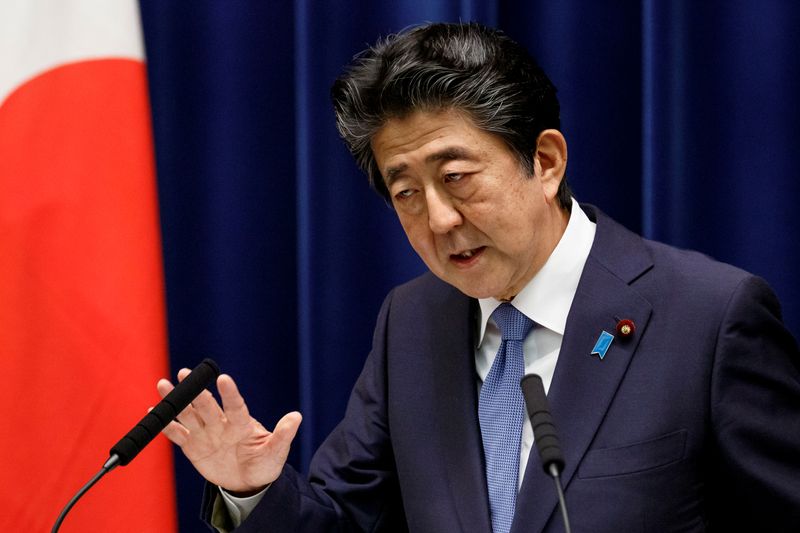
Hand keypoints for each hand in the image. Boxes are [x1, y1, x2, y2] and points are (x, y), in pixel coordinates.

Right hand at [157, 370, 301, 493]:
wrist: (248, 482)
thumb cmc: (265, 464)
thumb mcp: (276, 452)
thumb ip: (283, 435)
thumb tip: (297, 416)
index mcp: (242, 424)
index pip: (235, 405)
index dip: (229, 392)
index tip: (223, 378)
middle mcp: (222, 424)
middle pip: (207, 406)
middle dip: (196, 391)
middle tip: (184, 372)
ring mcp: (206, 433)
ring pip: (189, 414)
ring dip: (176, 400)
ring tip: (163, 384)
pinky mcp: (193, 446)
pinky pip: (178, 434)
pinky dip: (166, 425)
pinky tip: (153, 411)